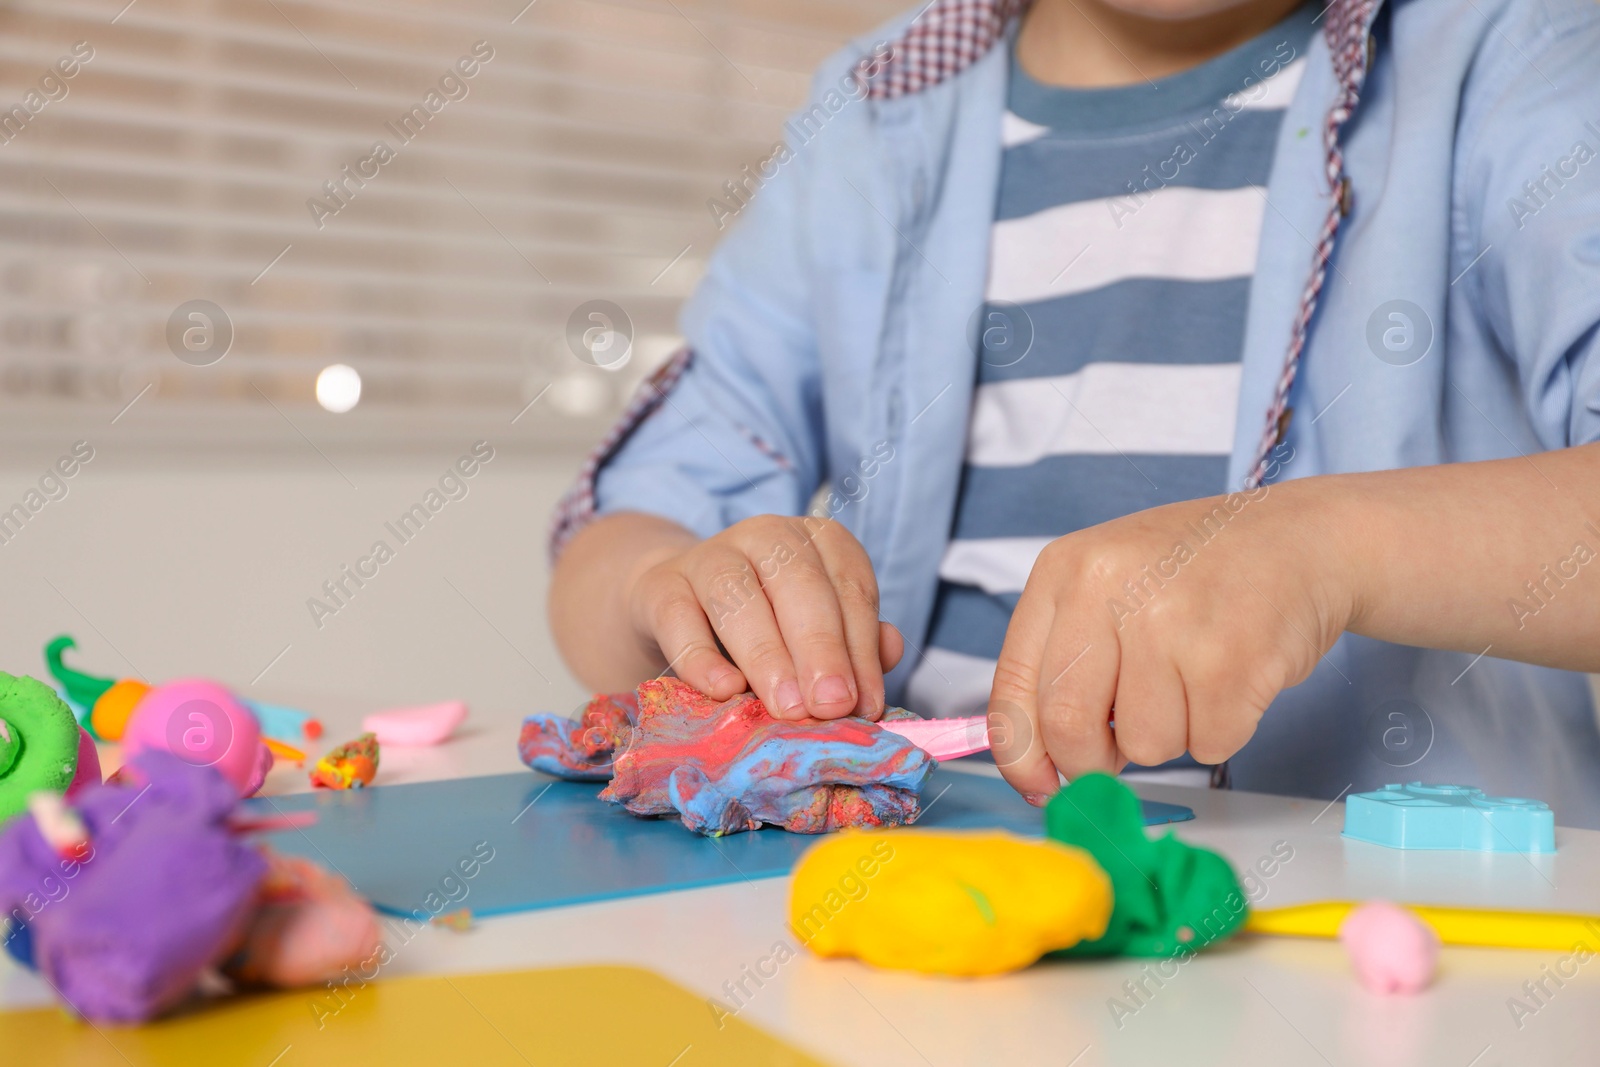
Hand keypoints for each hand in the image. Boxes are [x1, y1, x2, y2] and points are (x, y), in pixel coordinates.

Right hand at [627, 515, 902, 719]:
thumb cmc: (768, 623)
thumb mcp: (817, 631)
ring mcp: (710, 556)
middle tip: (832, 706)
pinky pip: (678, 617)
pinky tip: (725, 691)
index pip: (851, 588)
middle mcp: (768, 536)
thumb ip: (856, 644)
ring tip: (788, 708)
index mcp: (820, 541)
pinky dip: (701, 657)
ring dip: (767, 656)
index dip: (861, 648)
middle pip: (799, 585)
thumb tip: (891, 649)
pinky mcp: (661, 585)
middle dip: (821, 649)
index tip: (865, 705)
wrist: (680, 605)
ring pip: (738, 597)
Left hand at [988, 482, 1356, 800]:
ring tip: (1196, 675)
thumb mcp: (1109, 586)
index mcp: (1064, 570)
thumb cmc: (1198, 573)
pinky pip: (1209, 745)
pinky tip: (1234, 675)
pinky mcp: (1231, 659)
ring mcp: (1169, 622)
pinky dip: (1224, 729)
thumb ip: (1066, 662)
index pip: (1013, 685)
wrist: (1302, 538)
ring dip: (1173, 734)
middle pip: (1068, 726)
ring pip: (1144, 746)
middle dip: (1093, 760)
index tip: (1038, 787)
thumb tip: (1037, 767)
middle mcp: (1108, 588)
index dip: (1020, 754)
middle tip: (1122, 745)